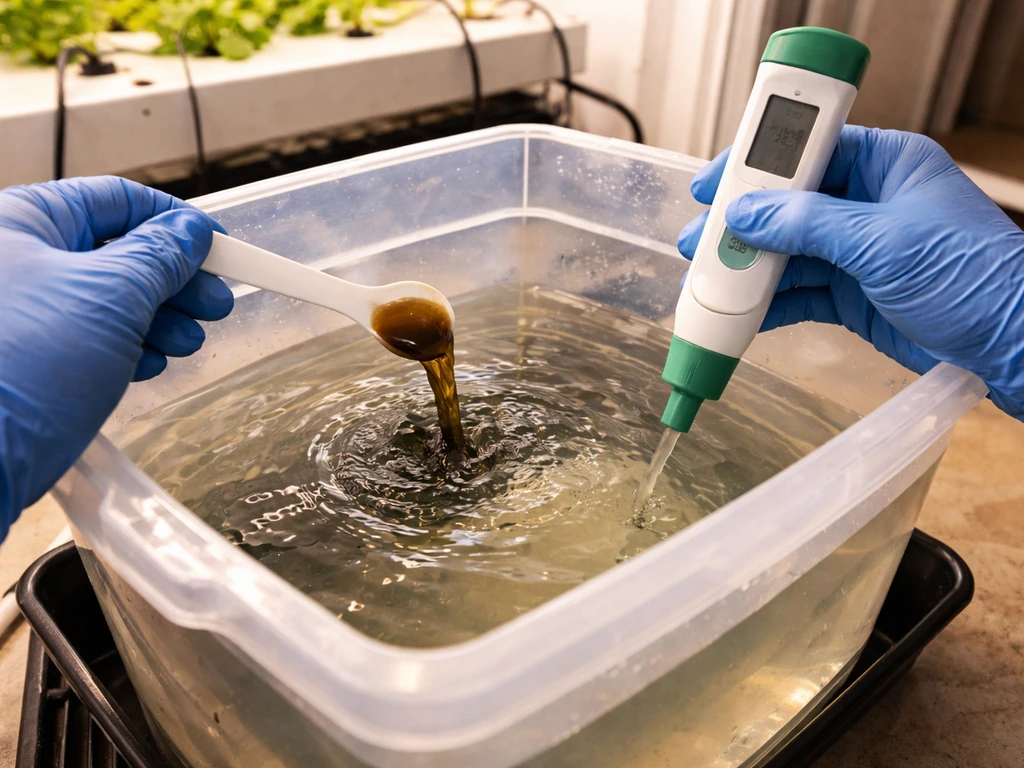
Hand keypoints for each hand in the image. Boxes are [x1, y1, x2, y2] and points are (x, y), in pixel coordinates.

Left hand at [0, 177, 232, 537]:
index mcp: (23, 220)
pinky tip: (149, 365)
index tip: (221, 247)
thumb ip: (160, 257)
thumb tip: (192, 233)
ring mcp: (23, 312)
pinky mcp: (30, 359)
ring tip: (188, 343)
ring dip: (160, 318)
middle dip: (175, 279)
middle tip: (217, 304)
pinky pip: (92, 338)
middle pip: (117, 251)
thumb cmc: (21, 367)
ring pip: (109, 299)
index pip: (116, 199)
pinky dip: (130, 348)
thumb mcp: (111, 296)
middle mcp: (18, 259)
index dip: (176, 221)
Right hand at [678, 126, 1023, 420]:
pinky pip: (798, 294)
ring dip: (747, 269)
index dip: (755, 165)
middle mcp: (867, 204)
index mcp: (885, 165)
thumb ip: (807, 225)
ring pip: (787, 254)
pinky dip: (768, 305)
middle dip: (740, 226)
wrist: (1012, 344)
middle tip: (697, 241)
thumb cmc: (971, 275)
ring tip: (703, 280)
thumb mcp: (882, 240)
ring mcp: (858, 252)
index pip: (806, 152)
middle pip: (787, 206)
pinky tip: (737, 313)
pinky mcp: (853, 295)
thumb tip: (744, 215)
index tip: (711, 182)